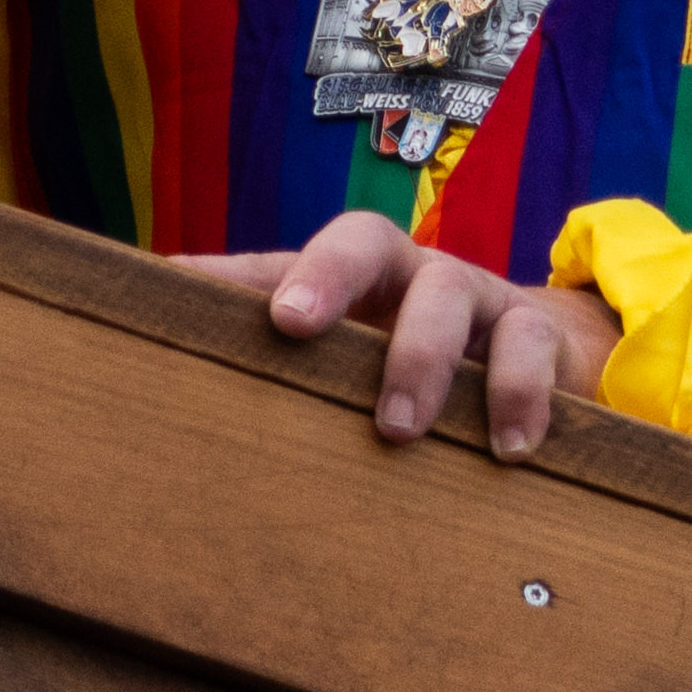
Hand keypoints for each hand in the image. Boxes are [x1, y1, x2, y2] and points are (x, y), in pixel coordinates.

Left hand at [184, 209, 618, 458]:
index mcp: (355, 272)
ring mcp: (476, 297)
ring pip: (449, 295)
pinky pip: (531, 349)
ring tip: (397, 430)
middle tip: (293, 325)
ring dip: (421, 359)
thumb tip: (155, 306)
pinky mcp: (536, 335)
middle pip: (368, 242)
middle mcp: (410, 270)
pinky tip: (508, 449)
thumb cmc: (405, 350)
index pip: (297, 250)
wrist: (532, 349)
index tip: (219, 295)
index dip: (260, 268)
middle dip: (328, 275)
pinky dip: (519, 396)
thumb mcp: (342, 340)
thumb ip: (260, 324)